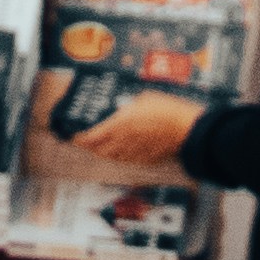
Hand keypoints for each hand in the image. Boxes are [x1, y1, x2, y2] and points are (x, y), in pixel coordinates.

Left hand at [84, 103, 200, 171]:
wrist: (184, 128)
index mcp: (120, 124)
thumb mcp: (141, 99)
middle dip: (92, 148)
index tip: (75, 137)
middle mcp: (124, 141)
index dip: (82, 139)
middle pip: (101, 151)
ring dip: (105, 153)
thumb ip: (127, 108)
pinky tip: (122, 152)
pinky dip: (122, 157)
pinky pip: (129, 160)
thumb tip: (122, 110)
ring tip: (101, 148)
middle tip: (86, 142)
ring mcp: (136, 153)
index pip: (94, 137)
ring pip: (114, 158)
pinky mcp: (147, 159)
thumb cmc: (164, 108)